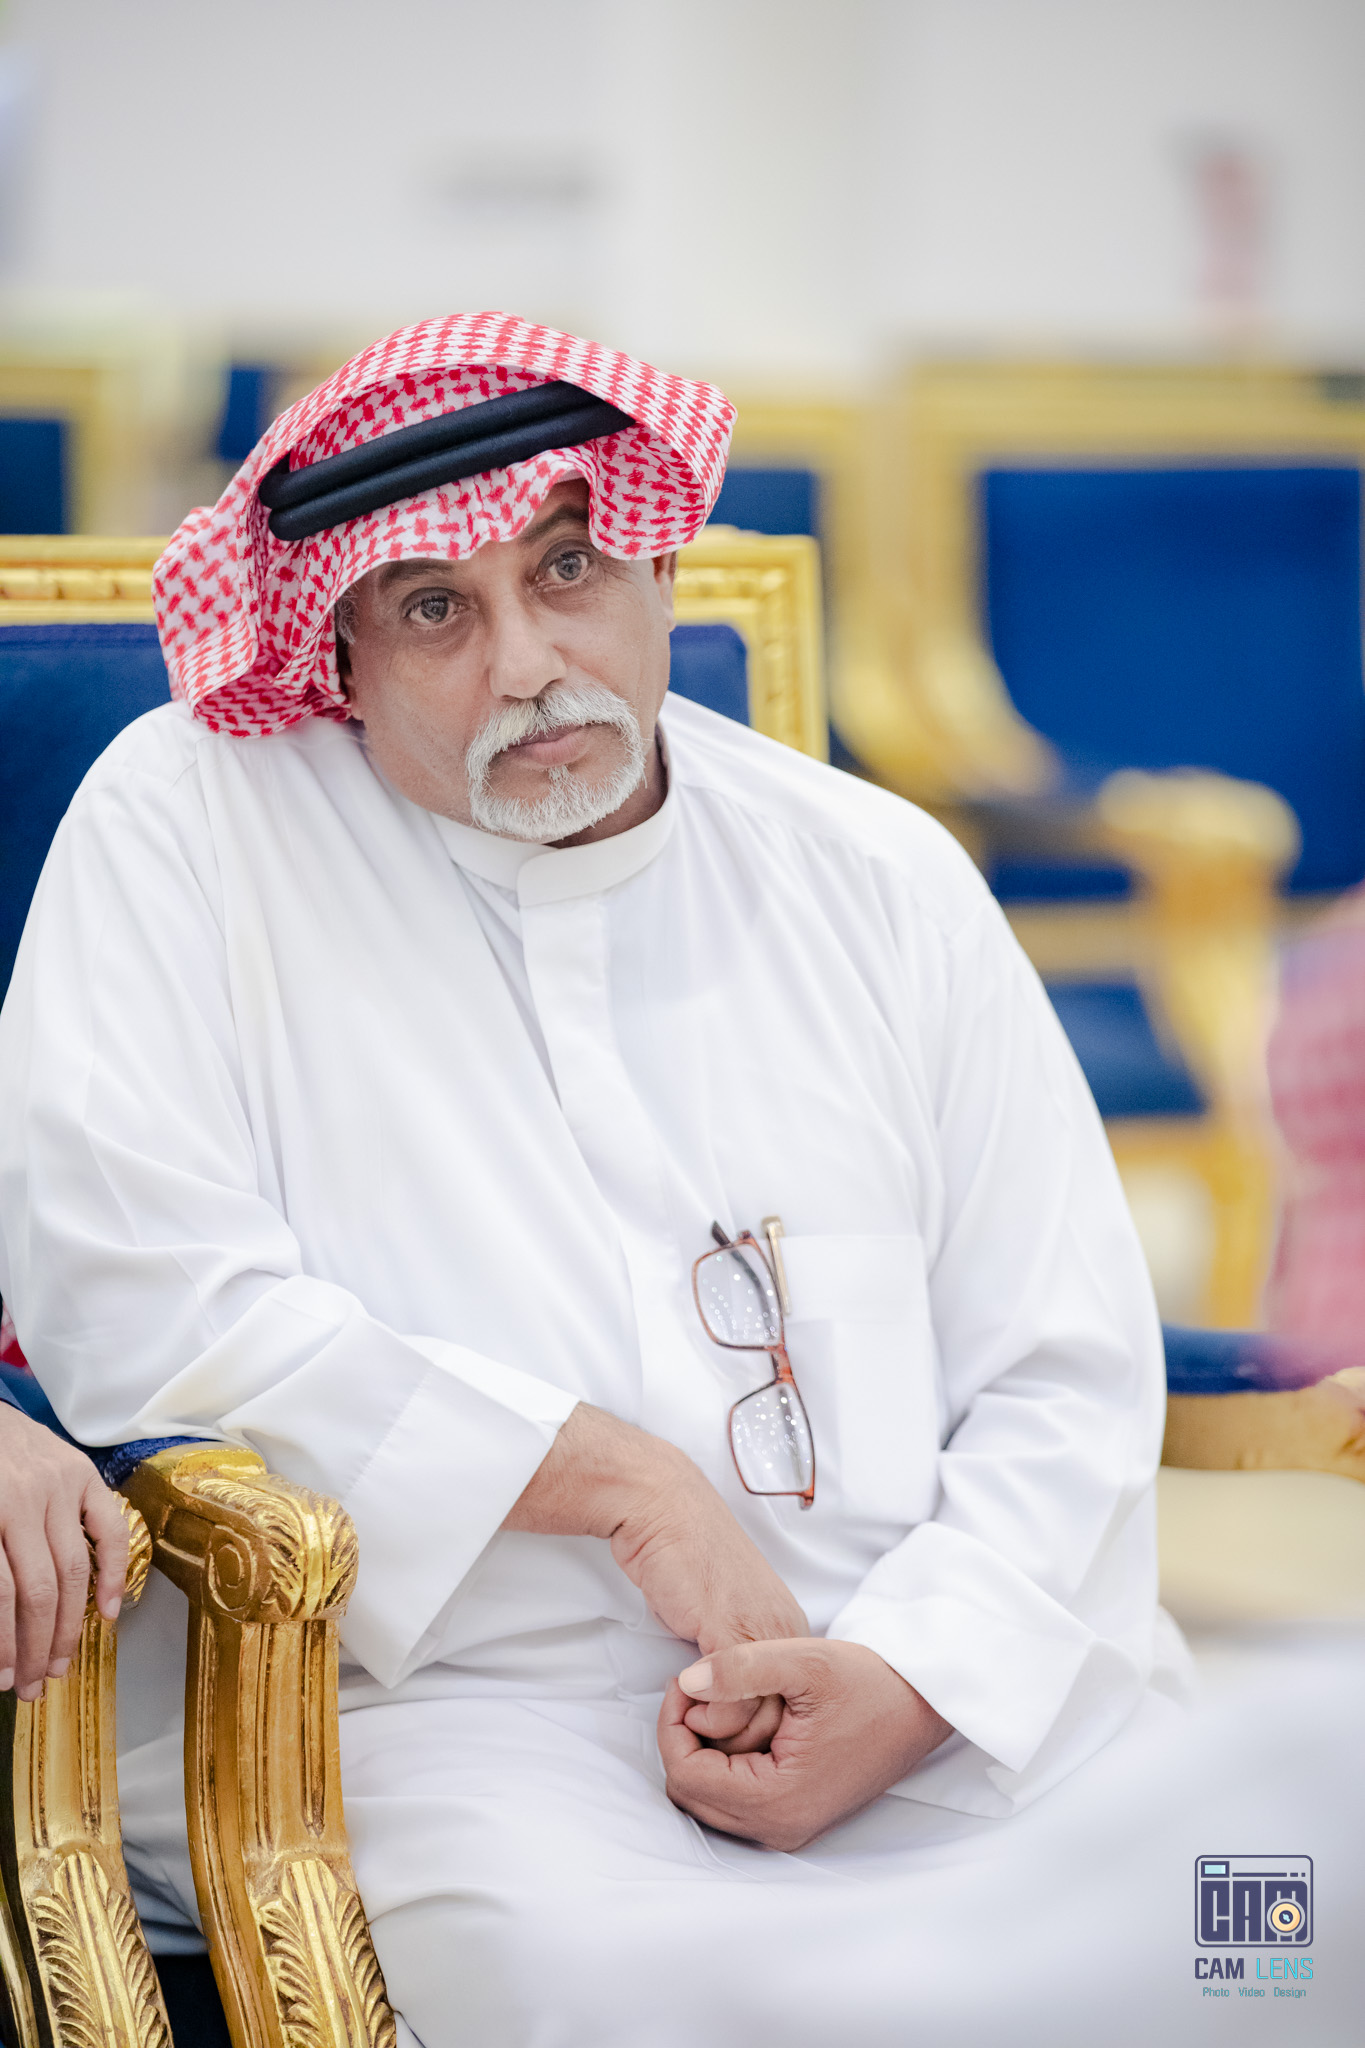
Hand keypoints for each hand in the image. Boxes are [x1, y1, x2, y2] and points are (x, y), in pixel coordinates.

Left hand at [0, 1403, 128, 1700]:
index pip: (1, 1593)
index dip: (4, 1642)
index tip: (2, 1678)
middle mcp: (27, 1498)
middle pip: (40, 1589)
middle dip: (36, 1646)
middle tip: (32, 1687)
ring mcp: (61, 1484)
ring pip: (74, 1569)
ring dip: (69, 1626)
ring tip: (59, 1664)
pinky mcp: (84, 1473)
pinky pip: (109, 1528)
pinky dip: (112, 1571)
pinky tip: (108, 1612)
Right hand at [506, 1404, 807, 1748]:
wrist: (661, 1507)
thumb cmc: (682, 1552)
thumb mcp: (718, 1607)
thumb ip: (730, 1647)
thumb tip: (722, 1692)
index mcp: (787, 1628)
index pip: (790, 1704)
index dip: (752, 1727)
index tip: (716, 1724)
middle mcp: (784, 1633)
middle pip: (780, 1719)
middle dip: (738, 1741)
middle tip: (700, 1732)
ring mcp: (761, 1635)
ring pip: (759, 1721)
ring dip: (719, 1733)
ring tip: (689, 1716)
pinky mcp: (729, 1634)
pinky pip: (732, 1704)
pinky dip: (704, 1714)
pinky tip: (679, 1691)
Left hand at [658, 1638, 951, 1850]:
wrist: (922, 1704)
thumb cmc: (870, 1682)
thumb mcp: (803, 1659)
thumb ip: (739, 1668)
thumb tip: (687, 1683)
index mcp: (777, 1799)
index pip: (685, 1775)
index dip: (671, 1724)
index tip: (686, 1681)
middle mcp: (780, 1828)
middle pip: (690, 1795)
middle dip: (682, 1739)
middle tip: (698, 1689)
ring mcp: (789, 1828)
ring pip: (709, 1800)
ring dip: (702, 1751)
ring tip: (720, 1700)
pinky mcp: (797, 1816)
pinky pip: (734, 1801)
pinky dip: (724, 1764)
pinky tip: (742, 1722)